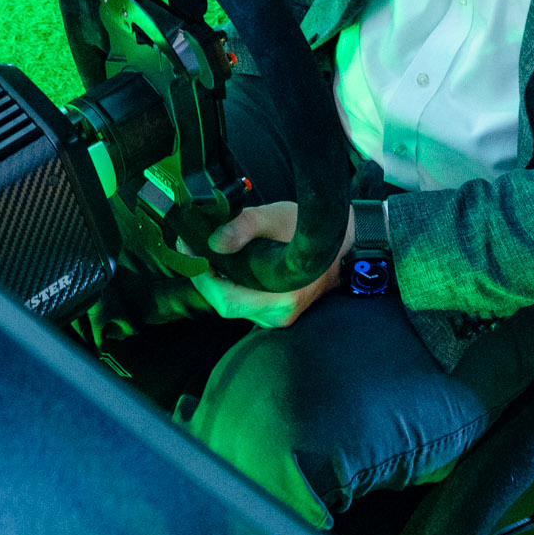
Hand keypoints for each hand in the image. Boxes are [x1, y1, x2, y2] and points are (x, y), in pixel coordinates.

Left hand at [193, 202, 348, 328]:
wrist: (343, 245)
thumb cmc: (311, 232)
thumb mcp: (276, 218)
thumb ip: (243, 226)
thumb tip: (214, 241)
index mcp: (279, 298)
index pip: (226, 301)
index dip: (203, 279)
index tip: (190, 253)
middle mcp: (278, 315)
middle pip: (227, 305)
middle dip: (206, 278)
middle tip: (193, 251)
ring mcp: (279, 316)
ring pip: (235, 305)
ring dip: (218, 282)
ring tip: (207, 255)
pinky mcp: (278, 311)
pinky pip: (246, 302)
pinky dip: (232, 285)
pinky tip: (227, 266)